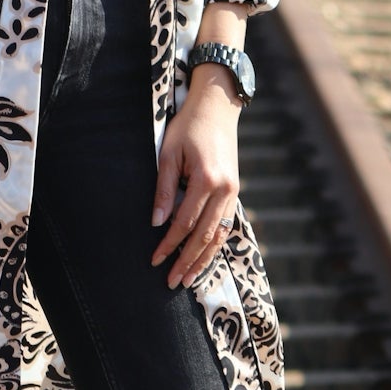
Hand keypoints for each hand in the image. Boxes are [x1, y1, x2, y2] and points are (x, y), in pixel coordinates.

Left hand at [150, 66, 241, 288]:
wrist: (217, 107)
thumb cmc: (187, 127)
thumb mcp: (168, 153)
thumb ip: (163, 189)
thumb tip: (156, 223)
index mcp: (206, 179)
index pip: (184, 222)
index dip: (169, 244)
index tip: (155, 261)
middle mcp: (225, 190)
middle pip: (204, 236)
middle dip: (187, 261)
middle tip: (172, 282)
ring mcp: (233, 192)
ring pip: (219, 235)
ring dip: (204, 260)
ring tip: (188, 279)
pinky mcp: (235, 192)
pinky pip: (226, 226)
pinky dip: (215, 245)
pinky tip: (204, 258)